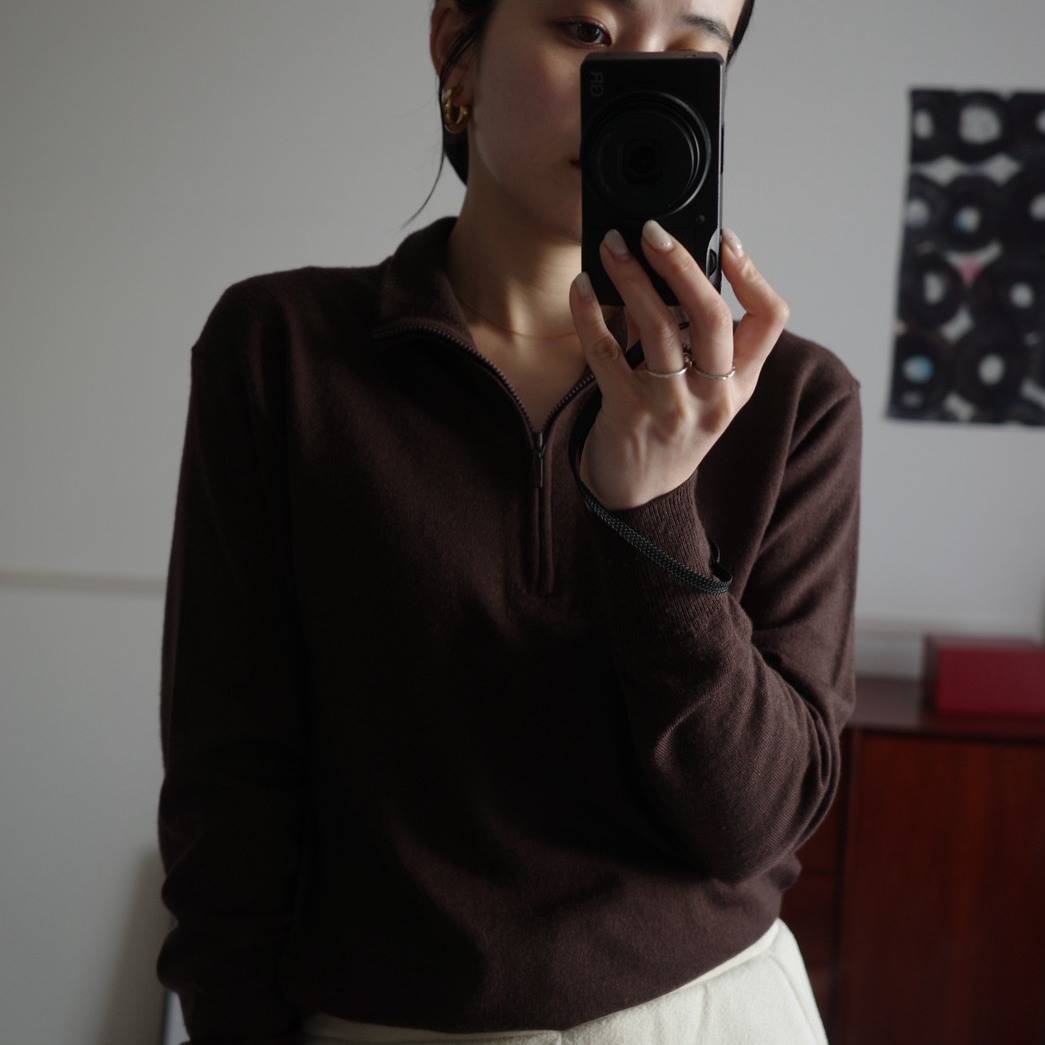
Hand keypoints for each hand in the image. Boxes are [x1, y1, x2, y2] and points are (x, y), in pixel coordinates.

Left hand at [569, 222, 789, 509]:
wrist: (640, 495)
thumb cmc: (672, 429)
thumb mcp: (706, 390)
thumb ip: (701, 339)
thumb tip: (673, 265)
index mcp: (741, 382)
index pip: (770, 320)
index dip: (751, 275)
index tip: (725, 239)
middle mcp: (714, 396)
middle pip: (711, 317)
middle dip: (681, 265)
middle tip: (653, 230)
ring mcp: (671, 408)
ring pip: (658, 329)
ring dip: (632, 279)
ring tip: (613, 246)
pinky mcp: (627, 414)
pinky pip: (605, 353)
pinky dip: (591, 314)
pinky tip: (582, 287)